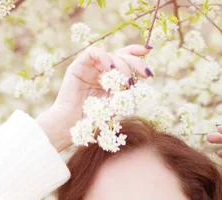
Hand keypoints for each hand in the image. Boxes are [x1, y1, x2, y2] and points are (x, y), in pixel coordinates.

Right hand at [36, 44, 152, 151]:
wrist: (72, 126)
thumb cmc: (93, 120)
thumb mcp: (116, 106)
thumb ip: (126, 93)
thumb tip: (139, 82)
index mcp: (110, 77)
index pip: (125, 59)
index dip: (137, 53)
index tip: (149, 51)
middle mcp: (101, 70)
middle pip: (121, 56)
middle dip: (136, 63)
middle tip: (146, 74)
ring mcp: (90, 67)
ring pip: (110, 56)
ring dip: (122, 67)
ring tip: (126, 83)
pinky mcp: (78, 66)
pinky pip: (94, 53)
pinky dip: (105, 58)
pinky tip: (110, 70)